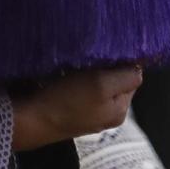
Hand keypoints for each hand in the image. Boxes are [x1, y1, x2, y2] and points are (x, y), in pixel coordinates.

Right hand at [10, 65, 142, 150]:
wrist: (31, 120)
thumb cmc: (67, 101)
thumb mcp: (102, 85)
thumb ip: (125, 77)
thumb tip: (139, 68)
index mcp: (120, 110)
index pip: (132, 77)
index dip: (122, 62)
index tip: (107, 49)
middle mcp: (107, 114)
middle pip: (113, 80)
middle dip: (104, 67)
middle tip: (90, 55)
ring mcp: (88, 114)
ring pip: (96, 84)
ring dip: (88, 72)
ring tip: (76, 63)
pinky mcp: (70, 111)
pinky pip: (80, 89)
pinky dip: (75, 79)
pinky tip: (65, 74)